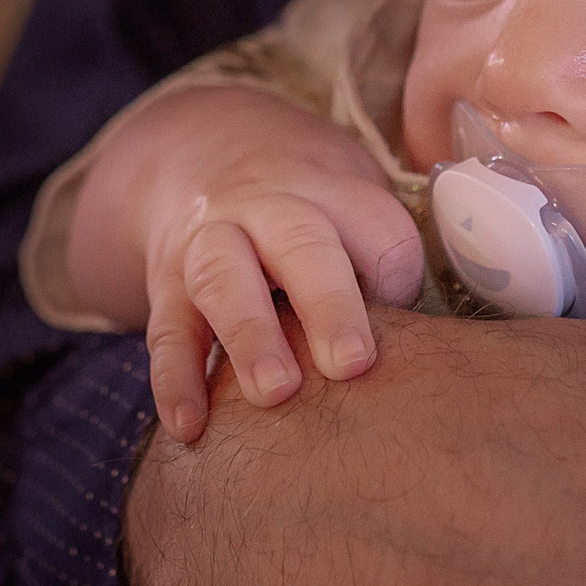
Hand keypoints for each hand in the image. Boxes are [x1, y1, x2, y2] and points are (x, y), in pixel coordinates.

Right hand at [66, 86, 422, 439]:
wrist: (205, 158)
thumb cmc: (309, 214)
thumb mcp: (350, 208)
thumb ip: (381, 268)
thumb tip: (418, 356)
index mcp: (333, 192)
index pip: (374, 224)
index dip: (394, 267)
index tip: (405, 310)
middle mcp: (269, 208)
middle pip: (300, 244)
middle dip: (328, 303)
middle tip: (351, 364)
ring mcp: (209, 242)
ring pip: (223, 279)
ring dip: (249, 336)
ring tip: (274, 394)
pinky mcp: (167, 285)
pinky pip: (168, 331)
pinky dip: (175, 380)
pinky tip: (189, 427)